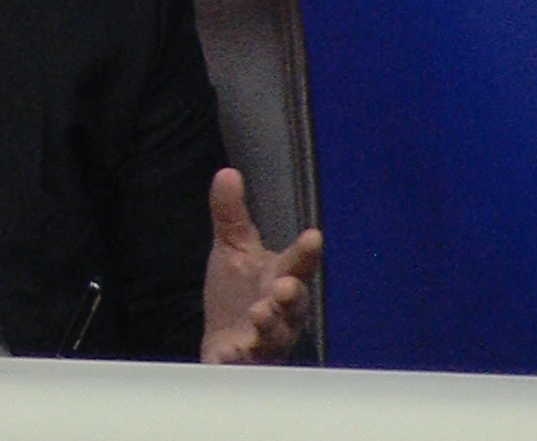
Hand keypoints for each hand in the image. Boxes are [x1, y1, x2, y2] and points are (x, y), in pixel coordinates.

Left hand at [199, 167, 322, 363]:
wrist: (223, 343)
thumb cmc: (237, 293)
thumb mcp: (232, 248)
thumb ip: (231, 214)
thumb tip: (227, 171)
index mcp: (281, 278)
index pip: (298, 264)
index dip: (306, 252)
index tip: (313, 236)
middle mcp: (282, 312)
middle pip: (294, 306)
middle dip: (292, 296)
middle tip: (283, 286)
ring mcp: (266, 341)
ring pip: (277, 337)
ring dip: (270, 326)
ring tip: (259, 313)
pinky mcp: (246, 364)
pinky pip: (247, 364)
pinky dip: (240, 359)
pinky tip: (231, 352)